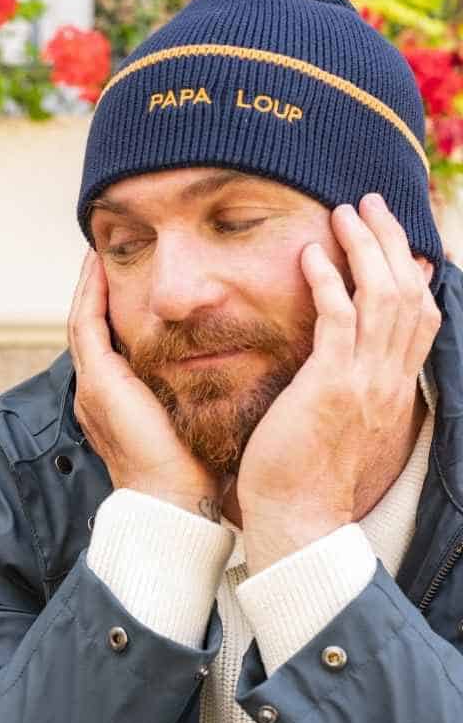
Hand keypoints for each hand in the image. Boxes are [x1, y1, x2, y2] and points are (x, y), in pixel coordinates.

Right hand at [69, 247, 223, 517]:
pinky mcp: (99, 382)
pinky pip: (87, 325)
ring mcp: (92, 386)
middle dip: (92, 289)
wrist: (173, 499)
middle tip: (102, 253)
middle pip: (87, 326)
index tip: (123, 277)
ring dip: (87, 284)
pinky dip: (90, 293)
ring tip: (96, 252)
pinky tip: (99, 266)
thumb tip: (232, 370)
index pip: (106, 343)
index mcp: (114, 401)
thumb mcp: (194, 420)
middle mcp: (94, 390)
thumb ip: (198, 393)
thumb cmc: (192, 468)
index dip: (110, 307)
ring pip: (81, 320)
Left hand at [238, 194, 439, 568]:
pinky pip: (338, 321)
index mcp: (395, 389)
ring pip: (381, 298)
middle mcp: (390, 380)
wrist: (300, 518)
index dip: (413, 273)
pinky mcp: (331, 387)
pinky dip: (329, 283)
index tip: (402, 240)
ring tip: (345, 212)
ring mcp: (365, 382)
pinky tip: (311, 256)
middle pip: (408, 293)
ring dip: (364, 248)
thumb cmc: (309, 475)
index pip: (421, 318)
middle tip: (370, 204)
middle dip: (391, 243)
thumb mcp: (343, 424)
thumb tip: (342, 359)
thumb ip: (351, 387)